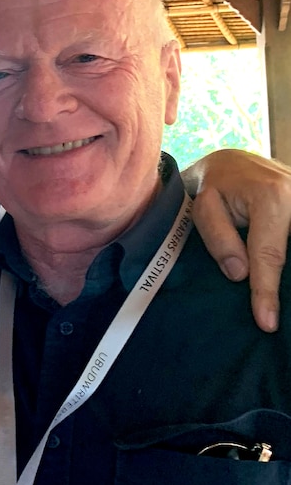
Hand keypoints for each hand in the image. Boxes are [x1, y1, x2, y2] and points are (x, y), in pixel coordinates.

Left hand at [186, 148, 290, 332]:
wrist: (230, 162)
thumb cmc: (212, 185)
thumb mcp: (203, 207)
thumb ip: (219, 239)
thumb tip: (240, 274)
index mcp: (272, 197)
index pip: (269, 255)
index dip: (267, 292)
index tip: (267, 322)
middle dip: (285, 286)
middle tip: (271, 320)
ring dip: (287, 275)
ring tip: (276, 305)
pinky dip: (286, 262)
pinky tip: (280, 284)